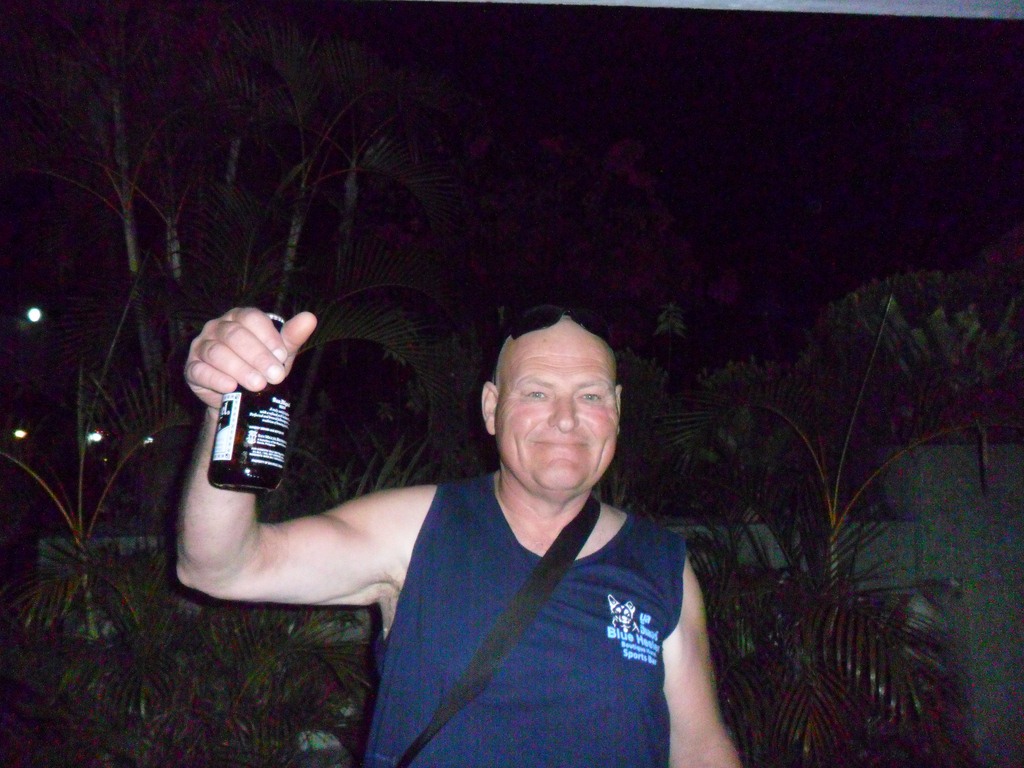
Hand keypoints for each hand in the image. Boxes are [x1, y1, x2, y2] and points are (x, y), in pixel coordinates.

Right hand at [184, 308, 317, 409]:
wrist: (240, 397)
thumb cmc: (261, 367)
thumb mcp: (280, 353)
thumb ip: (292, 335)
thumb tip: (310, 318)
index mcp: (240, 317)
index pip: (251, 318)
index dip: (268, 337)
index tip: (282, 356)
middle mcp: (217, 327)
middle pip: (235, 335)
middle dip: (258, 356)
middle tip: (275, 376)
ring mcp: (201, 346)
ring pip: (217, 352)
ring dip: (240, 369)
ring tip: (258, 384)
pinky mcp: (192, 368)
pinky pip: (200, 371)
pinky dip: (216, 379)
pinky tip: (230, 387)